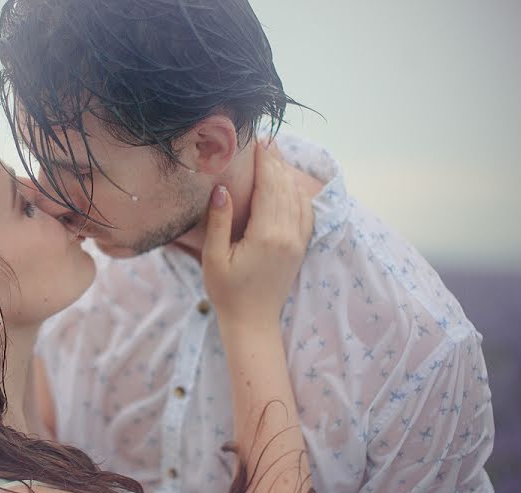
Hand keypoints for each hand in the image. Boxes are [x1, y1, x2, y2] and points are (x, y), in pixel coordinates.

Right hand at [201, 140, 313, 326]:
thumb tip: (221, 189)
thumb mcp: (215, 258)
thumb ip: (219, 222)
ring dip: (287, 175)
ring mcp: (297, 242)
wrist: (253, 323)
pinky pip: (306, 214)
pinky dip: (299, 194)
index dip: (264, 162)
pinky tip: (290, 185)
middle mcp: (288, 234)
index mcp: (267, 234)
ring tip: (275, 156)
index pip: (269, 187)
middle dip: (276, 162)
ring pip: (297, 198)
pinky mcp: (299, 248)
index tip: (257, 141)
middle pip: (285, 188)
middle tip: (265, 141)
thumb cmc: (227, 293)